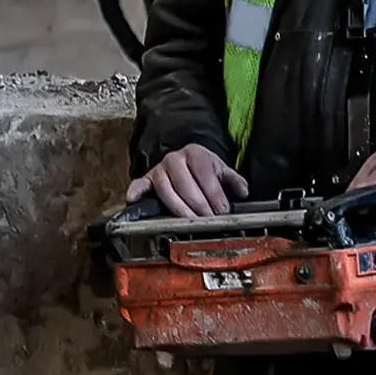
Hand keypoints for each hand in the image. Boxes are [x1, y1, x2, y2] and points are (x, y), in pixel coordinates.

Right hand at [126, 144, 250, 216]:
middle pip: (185, 183)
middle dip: (198, 204)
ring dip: (178, 207)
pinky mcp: (147, 179)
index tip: (222, 210)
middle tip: (208, 220)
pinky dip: (135, 191)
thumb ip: (234, 181)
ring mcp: (159, 169)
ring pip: (165, 189)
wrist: (185, 160)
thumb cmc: (204, 169)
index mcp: (195, 152)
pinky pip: (139, 184)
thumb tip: (243, 192)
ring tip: (190, 222)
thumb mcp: (222, 170)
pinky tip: (132, 199)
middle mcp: (175, 159)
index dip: (214, 193)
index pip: (204, 173)